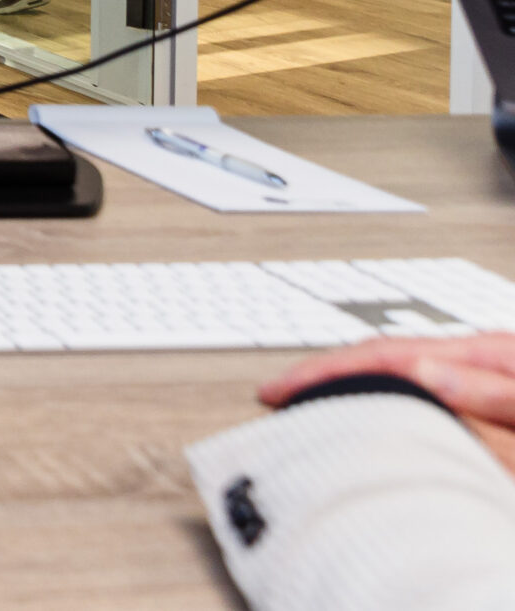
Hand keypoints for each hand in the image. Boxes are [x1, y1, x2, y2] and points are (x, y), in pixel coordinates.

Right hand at [261, 333, 514, 471]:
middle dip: (324, 373)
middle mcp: (479, 360)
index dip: (326, 370)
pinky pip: (426, 397)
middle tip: (277, 396)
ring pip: (401, 376)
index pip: (385, 354)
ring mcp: (484, 379)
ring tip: (313, 404)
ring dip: (351, 386)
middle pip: (382, 358)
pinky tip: (374, 417)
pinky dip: (385, 403)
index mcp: (487, 353)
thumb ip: (493, 392)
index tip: (280, 389)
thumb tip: (422, 371)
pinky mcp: (491, 404)